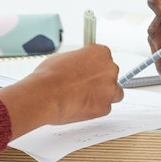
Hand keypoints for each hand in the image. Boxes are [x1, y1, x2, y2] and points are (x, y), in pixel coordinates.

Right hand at [0, 44, 122, 137]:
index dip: (95, 67)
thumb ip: (79, 61)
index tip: (89, 72)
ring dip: (103, 95)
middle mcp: (109, 69)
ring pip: (114, 93)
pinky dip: (95, 109)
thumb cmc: (50, 76)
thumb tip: (78, 66)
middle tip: (85, 86)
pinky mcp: (105, 107)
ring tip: (85, 98)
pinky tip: (81, 107)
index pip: (105, 59)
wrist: (46, 94)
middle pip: (111, 76)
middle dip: (100, 81)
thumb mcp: (64, 57)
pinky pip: (105, 108)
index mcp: (100, 52)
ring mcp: (109, 88)